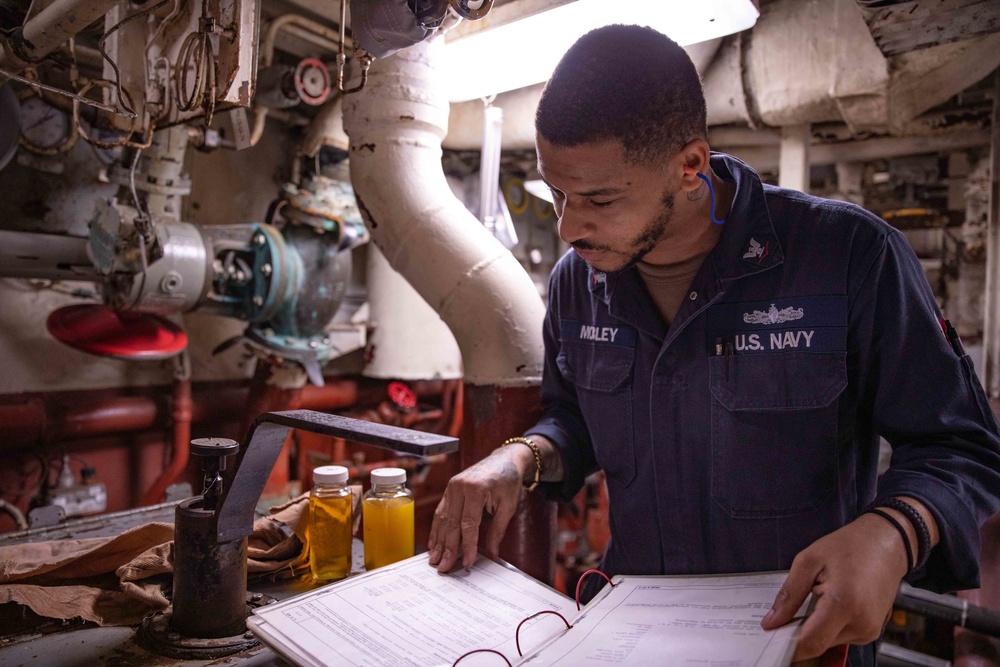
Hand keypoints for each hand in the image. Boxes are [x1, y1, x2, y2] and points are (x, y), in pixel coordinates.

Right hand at [427, 446, 532, 572]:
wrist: (504, 459)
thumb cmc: (508, 482)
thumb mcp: (508, 505)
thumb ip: (498, 530)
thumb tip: (492, 553)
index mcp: (476, 489)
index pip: (469, 524)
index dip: (467, 545)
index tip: (467, 562)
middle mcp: (460, 487)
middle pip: (452, 523)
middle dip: (448, 548)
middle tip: (444, 568)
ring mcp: (452, 487)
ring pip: (443, 519)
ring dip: (438, 541)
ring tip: (434, 559)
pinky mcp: (449, 490)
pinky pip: (441, 512)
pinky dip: (437, 529)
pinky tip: (434, 543)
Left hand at [760, 513, 907, 659]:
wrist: (886, 543)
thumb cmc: (850, 546)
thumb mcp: (809, 561)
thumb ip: (789, 594)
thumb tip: (771, 621)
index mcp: (845, 604)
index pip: (812, 643)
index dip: (788, 647)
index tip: (771, 639)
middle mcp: (861, 624)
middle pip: (819, 644)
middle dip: (799, 632)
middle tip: (789, 610)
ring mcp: (869, 631)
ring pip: (829, 642)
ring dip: (815, 627)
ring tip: (818, 596)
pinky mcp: (872, 631)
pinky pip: (841, 636)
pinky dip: (829, 625)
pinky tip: (829, 602)